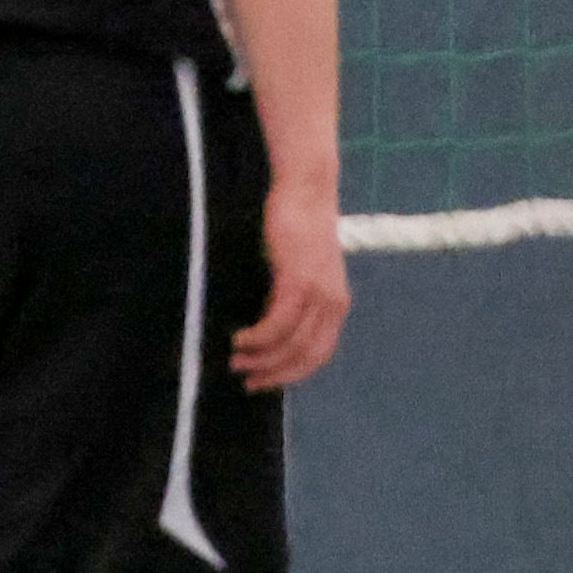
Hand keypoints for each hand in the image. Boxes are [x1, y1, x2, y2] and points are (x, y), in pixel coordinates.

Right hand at [229, 173, 349, 391]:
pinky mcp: (298, 280)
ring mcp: (318, 293)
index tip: (263, 382)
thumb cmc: (297, 225)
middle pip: (305, 357)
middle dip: (274, 374)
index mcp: (337, 304)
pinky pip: (277, 323)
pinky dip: (258, 338)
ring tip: (235, 360)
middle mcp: (333, 304)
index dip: (290, 374)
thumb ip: (292, 296)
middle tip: (246, 381)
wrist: (306, 189)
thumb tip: (268, 326)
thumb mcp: (300, 269)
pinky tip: (239, 340)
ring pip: (290, 344)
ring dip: (260, 359)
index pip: (318, 356)